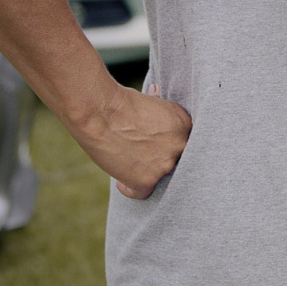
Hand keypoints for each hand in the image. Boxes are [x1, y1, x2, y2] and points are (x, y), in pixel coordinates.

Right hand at [70, 81, 191, 200]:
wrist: (102, 112)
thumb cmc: (121, 102)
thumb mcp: (148, 100)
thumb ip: (157, 106)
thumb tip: (156, 92)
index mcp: (184, 124)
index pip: (183, 140)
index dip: (168, 141)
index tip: (155, 141)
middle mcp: (180, 145)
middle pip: (174, 158)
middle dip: (159, 156)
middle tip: (142, 152)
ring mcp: (164, 166)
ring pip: (159, 175)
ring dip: (146, 170)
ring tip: (129, 161)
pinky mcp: (146, 181)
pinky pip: (142, 192)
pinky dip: (130, 188)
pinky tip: (122, 181)